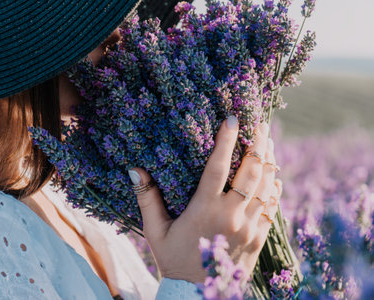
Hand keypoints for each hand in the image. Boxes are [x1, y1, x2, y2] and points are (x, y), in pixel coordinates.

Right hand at [130, 118, 280, 282]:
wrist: (196, 295)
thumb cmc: (173, 260)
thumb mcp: (154, 231)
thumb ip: (147, 199)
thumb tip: (134, 170)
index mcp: (204, 210)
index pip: (217, 167)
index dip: (225, 140)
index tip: (230, 119)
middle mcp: (230, 215)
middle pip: (251, 171)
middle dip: (257, 144)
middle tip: (259, 124)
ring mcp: (248, 227)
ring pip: (266, 187)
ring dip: (269, 162)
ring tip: (268, 142)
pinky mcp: (258, 238)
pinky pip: (272, 207)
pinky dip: (274, 188)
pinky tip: (274, 176)